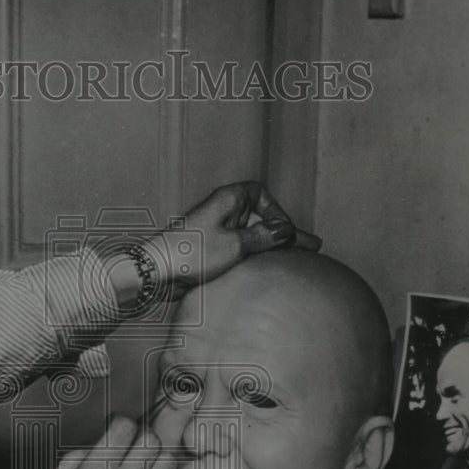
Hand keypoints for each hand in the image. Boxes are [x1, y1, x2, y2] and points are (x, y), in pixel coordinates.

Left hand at [153, 181, 320, 298]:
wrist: (158, 273)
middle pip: (260, 218)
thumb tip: (286, 231)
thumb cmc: (192, 254)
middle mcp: (223, 211)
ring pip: (252, 236)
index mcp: (228, 199)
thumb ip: (264, 237)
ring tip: (298, 261)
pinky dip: (257, 257)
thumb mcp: (236, 246)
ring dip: (272, 248)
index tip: (285, 232)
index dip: (277, 212)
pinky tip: (271, 270)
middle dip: (283, 234)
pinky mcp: (212, 250)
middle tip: (311, 249)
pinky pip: (241, 249)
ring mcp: (217, 231)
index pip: (261, 195)